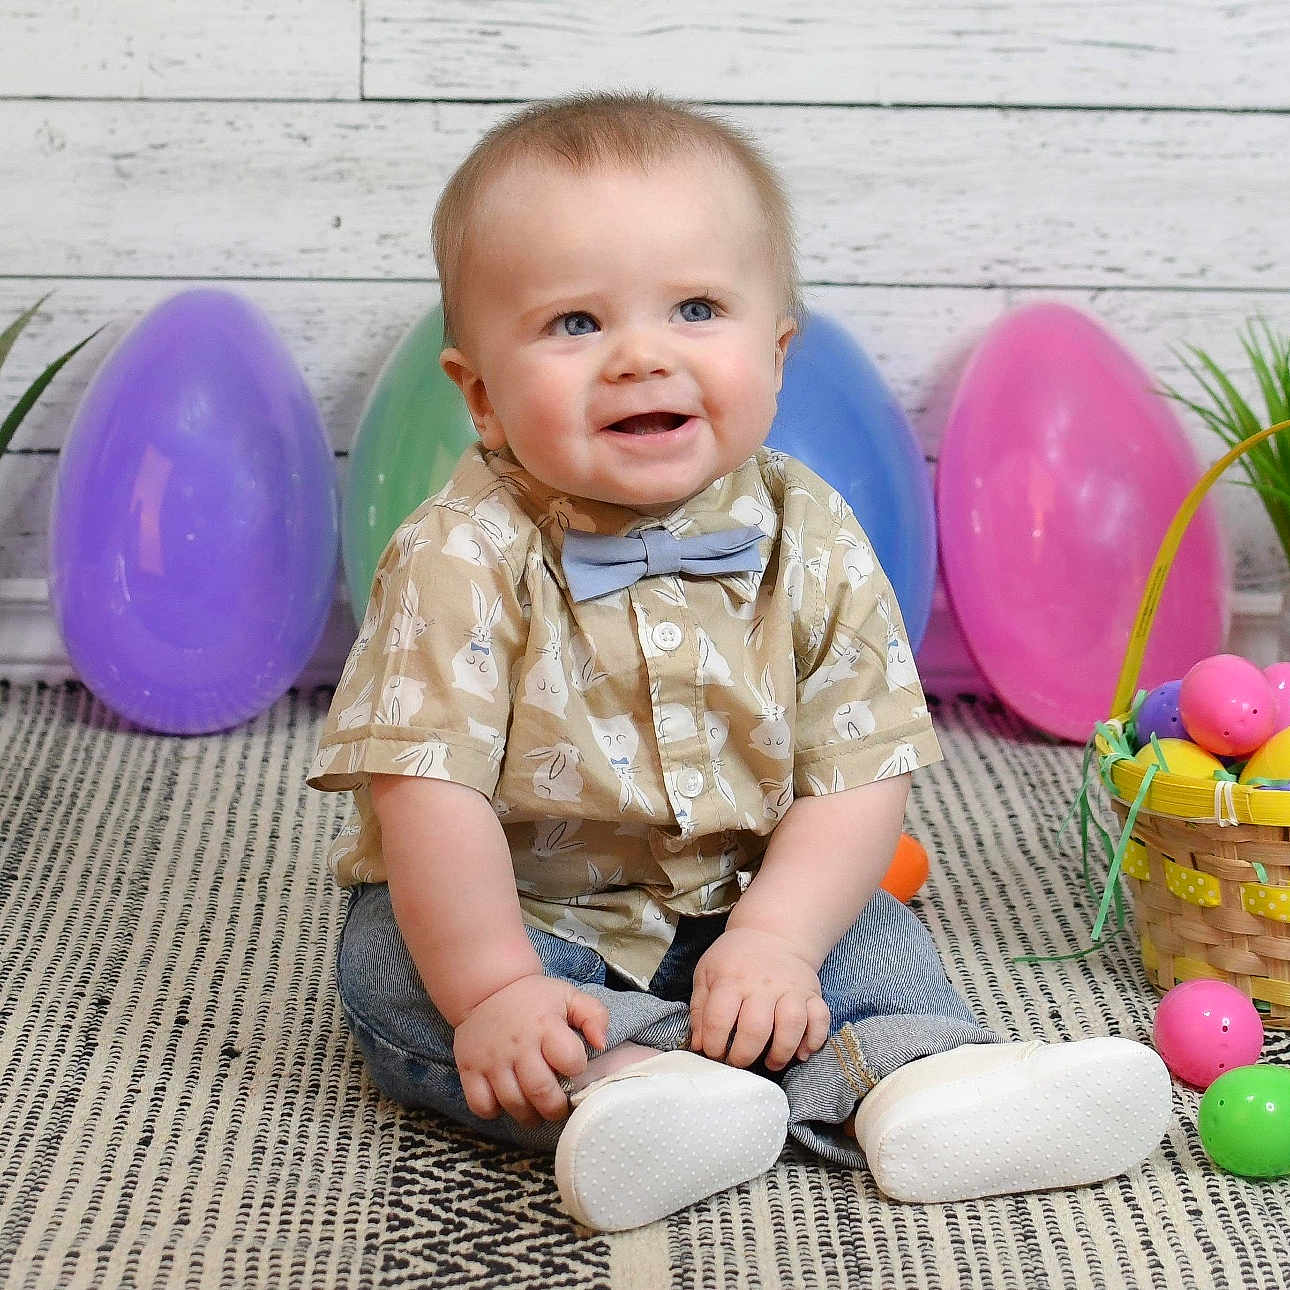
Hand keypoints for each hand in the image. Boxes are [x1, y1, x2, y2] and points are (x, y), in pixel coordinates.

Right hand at [453, 974, 608, 1125]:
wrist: (487, 989)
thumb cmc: (534, 999)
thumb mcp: (568, 996)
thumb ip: (594, 1015)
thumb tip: (601, 1043)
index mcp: (545, 1025)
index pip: (570, 1059)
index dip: (576, 1068)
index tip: (573, 1068)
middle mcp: (518, 1044)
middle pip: (540, 1091)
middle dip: (555, 1108)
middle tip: (557, 1106)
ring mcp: (491, 1059)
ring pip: (512, 1103)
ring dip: (529, 1115)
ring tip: (536, 1109)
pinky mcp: (469, 1069)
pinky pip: (481, 1105)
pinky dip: (494, 1111)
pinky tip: (505, 1100)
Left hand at [689, 926, 830, 1069]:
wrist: (773, 933)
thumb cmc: (736, 958)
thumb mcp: (707, 973)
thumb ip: (700, 1008)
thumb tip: (699, 1044)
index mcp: (732, 979)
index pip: (719, 1019)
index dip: (713, 1044)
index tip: (714, 1052)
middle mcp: (763, 984)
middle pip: (756, 1028)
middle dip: (745, 1055)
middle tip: (739, 1062)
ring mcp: (791, 988)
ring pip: (792, 1025)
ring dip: (781, 1052)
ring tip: (771, 1062)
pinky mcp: (813, 993)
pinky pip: (821, 1019)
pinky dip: (814, 1039)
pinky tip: (801, 1052)